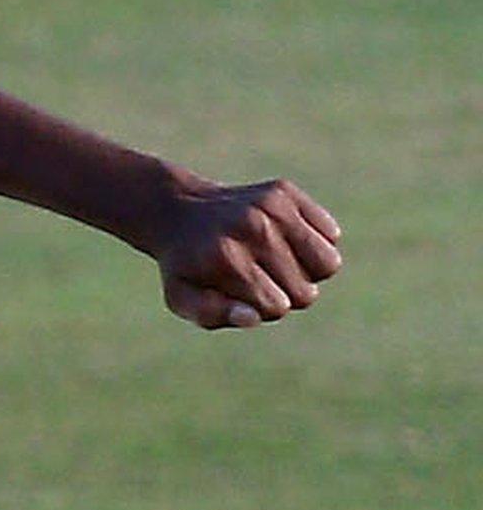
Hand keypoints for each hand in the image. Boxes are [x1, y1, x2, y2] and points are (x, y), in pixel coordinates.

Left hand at [154, 172, 342, 329]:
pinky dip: (315, 244)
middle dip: (285, 295)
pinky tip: (284, 240)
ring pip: (328, 263)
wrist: (177, 211)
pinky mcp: (286, 192)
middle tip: (257, 278)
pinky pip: (332, 235)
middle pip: (305, 292)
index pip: (278, 306)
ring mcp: (273, 206)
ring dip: (307, 273)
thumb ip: (212, 314)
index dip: (264, 309)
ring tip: (277, 263)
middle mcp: (254, 228)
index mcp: (226, 259)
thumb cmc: (185, 265)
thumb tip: (253, 317)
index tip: (243, 295)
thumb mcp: (181, 297)